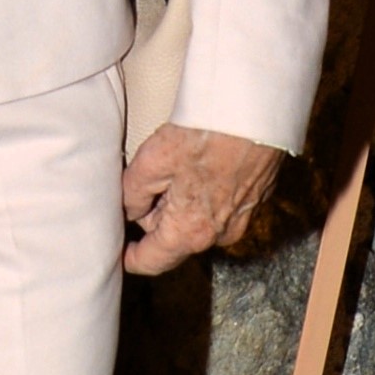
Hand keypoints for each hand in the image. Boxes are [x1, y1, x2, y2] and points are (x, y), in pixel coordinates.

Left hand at [122, 122, 281, 275]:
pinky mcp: (255, 198)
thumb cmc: (205, 135)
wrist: (257, 113)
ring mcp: (241, 218)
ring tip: (175, 162)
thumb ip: (133, 194)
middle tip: (147, 177)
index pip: (153, 260)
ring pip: (197, 220)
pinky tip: (201, 161)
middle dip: (155, 214)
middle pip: (173, 236)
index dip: (130, 258)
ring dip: (181, 201)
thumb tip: (129, 211)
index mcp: (190, 231)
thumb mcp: (151, 161)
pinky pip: (220, 206)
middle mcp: (219, 234)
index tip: (118, 252)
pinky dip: (206, 191)